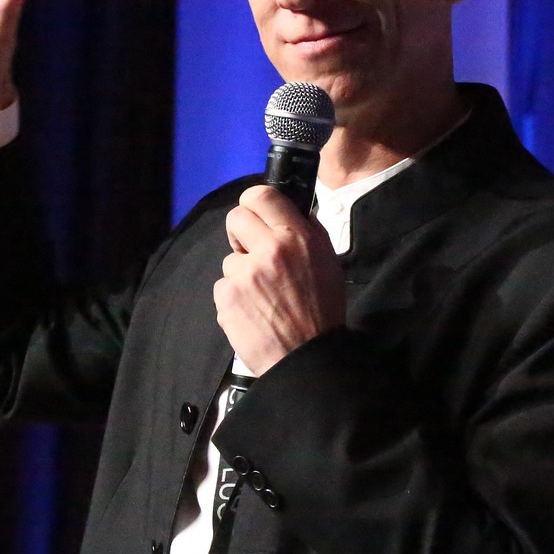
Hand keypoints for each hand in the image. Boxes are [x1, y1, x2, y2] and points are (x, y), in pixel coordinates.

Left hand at [215, 186, 344, 375]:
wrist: (307, 358)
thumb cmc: (323, 310)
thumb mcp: (329, 262)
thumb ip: (310, 233)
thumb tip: (294, 212)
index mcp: (297, 237)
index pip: (262, 195)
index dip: (254, 201)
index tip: (255, 213)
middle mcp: (269, 249)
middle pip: (236, 218)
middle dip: (241, 232)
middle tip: (252, 251)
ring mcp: (244, 274)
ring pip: (231, 259)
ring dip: (241, 273)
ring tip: (262, 296)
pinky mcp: (227, 297)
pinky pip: (224, 286)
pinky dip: (234, 297)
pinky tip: (253, 312)